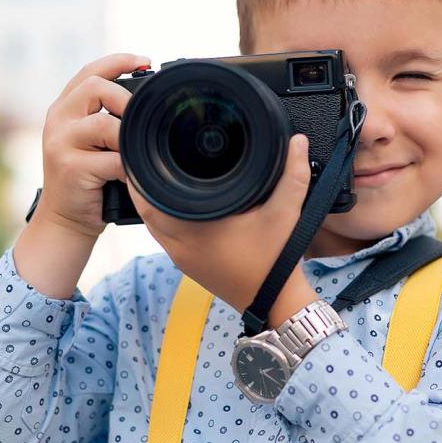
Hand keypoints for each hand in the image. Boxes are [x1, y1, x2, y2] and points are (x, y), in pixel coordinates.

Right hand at [31, 53, 149, 238]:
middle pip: (95, 87)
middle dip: (125, 99)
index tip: (146, 61)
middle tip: (141, 118)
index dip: (118, 61)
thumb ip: (109, 120)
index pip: (90, 71)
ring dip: (127, 138)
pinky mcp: (69, 166)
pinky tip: (130, 174)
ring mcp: (60, 142)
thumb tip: (147, 103)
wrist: (65, 220)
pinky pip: (111, 159)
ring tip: (133, 152)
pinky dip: (128, 167)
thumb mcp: (94, 143)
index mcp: (65, 108)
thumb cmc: (88, 180)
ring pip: (104, 124)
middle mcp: (58, 119)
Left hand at [128, 132, 318, 319]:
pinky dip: (164, 219)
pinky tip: (178, 205)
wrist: (274, 302)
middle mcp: (180, 245)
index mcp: (195, 229)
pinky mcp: (187, 265)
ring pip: (152, 225)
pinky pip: (164, 236)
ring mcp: (181, 258)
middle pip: (144, 210)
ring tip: (162, 176)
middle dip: (144, 184)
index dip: (143, 174)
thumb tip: (298, 140)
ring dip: (152, 203)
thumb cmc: (275, 261)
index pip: (150, 198)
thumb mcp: (286, 213)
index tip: (150, 152)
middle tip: (154, 158)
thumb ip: (294, 174)